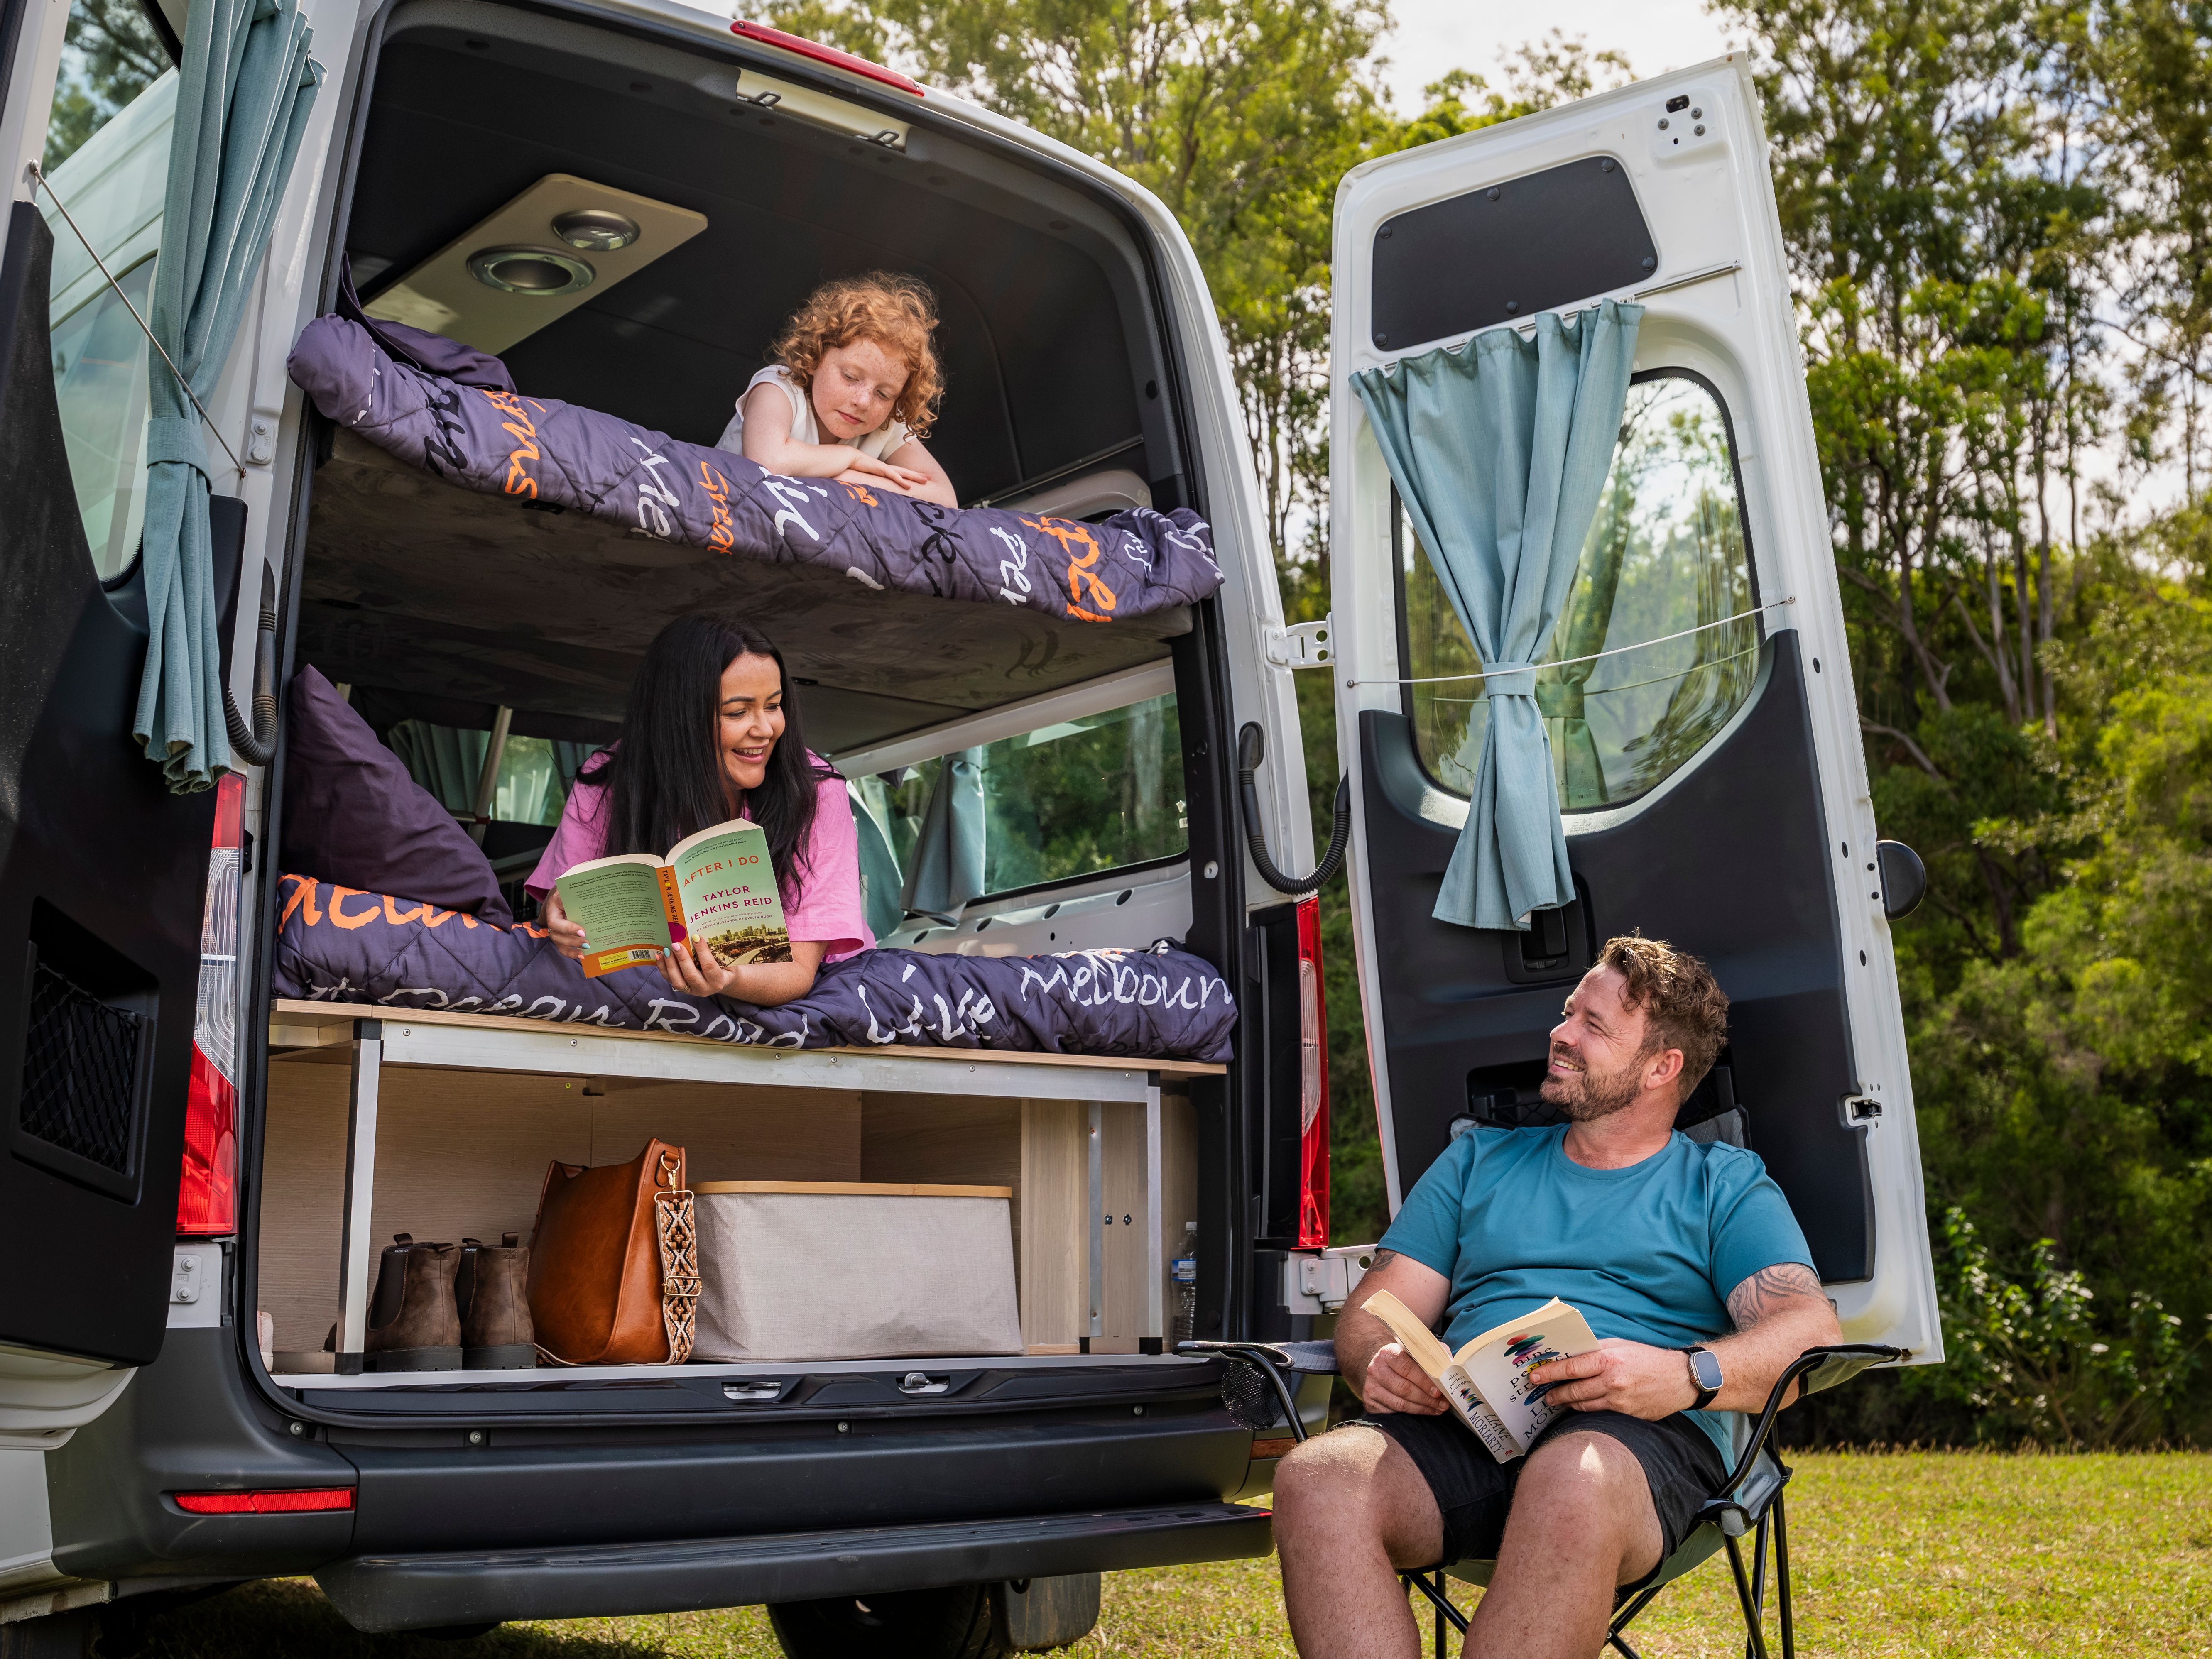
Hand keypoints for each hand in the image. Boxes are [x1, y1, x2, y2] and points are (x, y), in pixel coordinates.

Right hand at [542, 892, 585, 960]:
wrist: (567, 891)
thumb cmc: (570, 889)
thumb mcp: (571, 886)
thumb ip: (577, 891)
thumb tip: (589, 895)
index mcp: (553, 906)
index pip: (556, 921)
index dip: (568, 928)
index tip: (582, 931)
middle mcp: (552, 918)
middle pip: (556, 934)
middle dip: (571, 940)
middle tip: (586, 942)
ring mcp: (556, 928)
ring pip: (558, 942)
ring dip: (571, 948)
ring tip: (585, 950)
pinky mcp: (561, 934)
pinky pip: (562, 947)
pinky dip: (571, 952)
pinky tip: (582, 956)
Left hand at [658, 934, 739, 998]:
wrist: (723, 983)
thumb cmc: (725, 968)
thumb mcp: (726, 961)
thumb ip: (717, 952)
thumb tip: (700, 934)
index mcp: (718, 980)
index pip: (709, 966)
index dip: (702, 951)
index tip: (696, 936)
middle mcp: (704, 988)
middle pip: (691, 975)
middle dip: (682, 958)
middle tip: (676, 944)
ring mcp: (692, 991)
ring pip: (678, 981)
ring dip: (670, 964)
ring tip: (666, 950)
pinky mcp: (682, 990)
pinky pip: (670, 980)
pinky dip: (663, 968)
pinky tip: (659, 956)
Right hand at [840, 450, 931, 490]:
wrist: (847, 458)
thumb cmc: (855, 467)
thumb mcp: (866, 476)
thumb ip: (871, 481)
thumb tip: (873, 489)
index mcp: (884, 470)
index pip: (900, 473)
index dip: (910, 475)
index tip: (919, 478)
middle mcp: (887, 468)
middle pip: (905, 472)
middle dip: (917, 475)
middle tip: (929, 478)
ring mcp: (885, 468)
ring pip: (903, 473)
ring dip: (914, 477)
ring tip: (925, 481)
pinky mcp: (880, 469)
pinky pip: (893, 475)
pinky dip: (901, 480)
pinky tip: (909, 485)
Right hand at [1362, 1342, 1448, 1415]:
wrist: (1382, 1368)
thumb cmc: (1405, 1360)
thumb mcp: (1416, 1352)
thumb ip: (1433, 1355)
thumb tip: (1450, 1366)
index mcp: (1388, 1353)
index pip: (1407, 1368)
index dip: (1424, 1381)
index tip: (1439, 1391)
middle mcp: (1376, 1369)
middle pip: (1404, 1388)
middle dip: (1426, 1399)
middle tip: (1443, 1404)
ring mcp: (1371, 1386)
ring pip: (1399, 1403)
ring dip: (1422, 1409)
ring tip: (1438, 1409)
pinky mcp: (1370, 1402)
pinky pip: (1393, 1413)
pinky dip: (1411, 1415)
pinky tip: (1424, 1412)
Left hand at [1525, 1338, 1699, 1420]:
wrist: (1680, 1379)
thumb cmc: (1647, 1358)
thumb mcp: (1620, 1345)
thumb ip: (1595, 1351)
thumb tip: (1570, 1355)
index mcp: (1609, 1360)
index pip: (1571, 1368)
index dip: (1549, 1374)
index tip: (1534, 1377)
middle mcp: (1612, 1382)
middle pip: (1573, 1390)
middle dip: (1554, 1393)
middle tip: (1542, 1395)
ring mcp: (1620, 1402)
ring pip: (1584, 1405)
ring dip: (1567, 1404)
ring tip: (1556, 1401)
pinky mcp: (1627, 1415)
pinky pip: (1599, 1414)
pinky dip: (1585, 1410)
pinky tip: (1577, 1407)